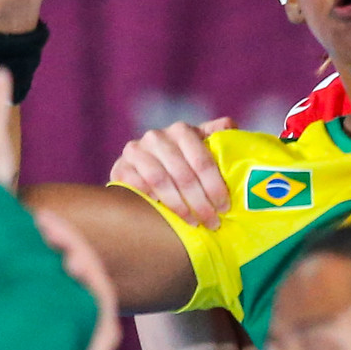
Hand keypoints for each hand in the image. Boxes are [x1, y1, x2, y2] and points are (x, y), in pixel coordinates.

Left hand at [34, 211, 125, 349]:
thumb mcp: (28, 348)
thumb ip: (15, 328)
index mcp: (73, 308)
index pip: (66, 265)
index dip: (53, 242)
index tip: (32, 223)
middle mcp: (89, 309)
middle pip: (80, 261)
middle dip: (61, 236)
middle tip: (40, 218)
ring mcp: (99, 320)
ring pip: (92, 272)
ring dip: (75, 248)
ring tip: (54, 231)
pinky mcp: (105, 333)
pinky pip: (101, 298)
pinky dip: (89, 277)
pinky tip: (74, 263)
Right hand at [109, 118, 234, 227]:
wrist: (143, 161)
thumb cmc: (181, 156)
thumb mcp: (199, 143)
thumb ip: (216, 135)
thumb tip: (230, 126)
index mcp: (181, 130)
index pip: (202, 161)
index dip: (215, 186)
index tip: (224, 207)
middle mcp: (157, 137)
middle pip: (183, 174)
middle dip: (201, 203)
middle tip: (212, 222)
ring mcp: (136, 151)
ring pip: (160, 182)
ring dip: (179, 206)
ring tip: (193, 223)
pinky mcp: (120, 167)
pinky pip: (136, 187)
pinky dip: (152, 200)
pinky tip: (164, 214)